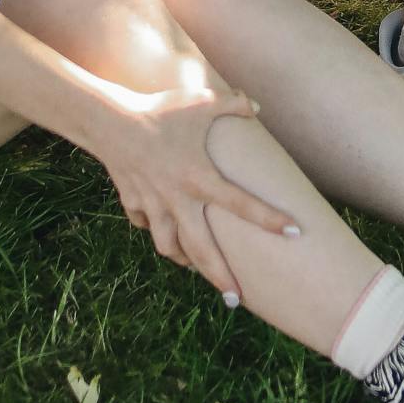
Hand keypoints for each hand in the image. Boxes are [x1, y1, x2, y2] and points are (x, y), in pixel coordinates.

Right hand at [94, 74, 296, 299]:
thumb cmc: (159, 110)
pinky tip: (163, 229)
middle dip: (220, 278)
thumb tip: (259, 105)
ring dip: (185, 260)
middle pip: (202, 250)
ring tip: (197, 268)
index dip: (270, 219)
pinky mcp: (133, 203)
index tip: (295, 232)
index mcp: (200, 177)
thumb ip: (233, 103)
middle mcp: (178, 199)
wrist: (108, 121)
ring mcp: (153, 205)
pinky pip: (145, 224)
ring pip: (169, 247)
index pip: (242, 204)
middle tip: (236, 300)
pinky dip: (154, 230)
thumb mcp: (200, 102)